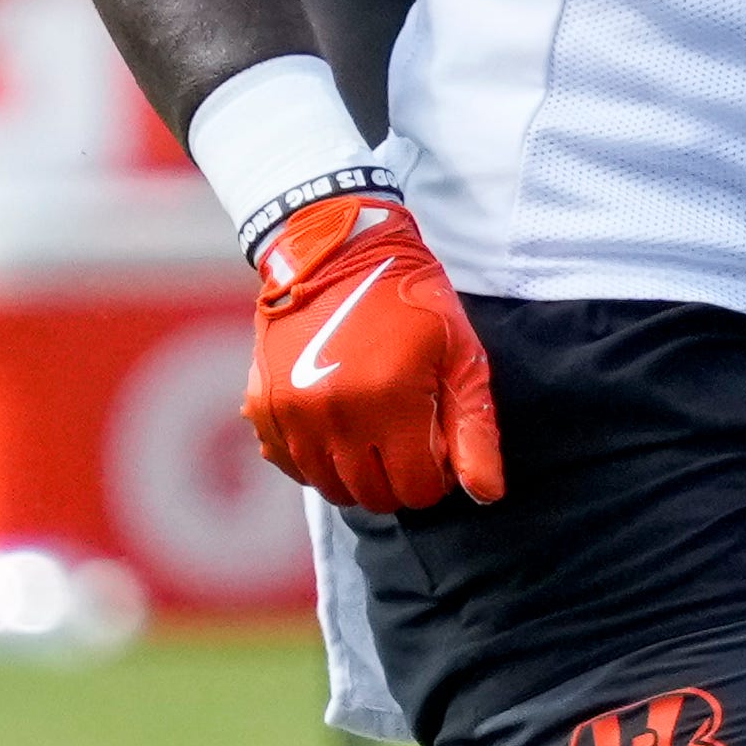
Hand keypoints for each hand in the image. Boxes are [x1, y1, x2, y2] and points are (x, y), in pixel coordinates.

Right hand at [245, 187, 502, 512]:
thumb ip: (474, 430)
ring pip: (331, 487)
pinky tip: (334, 423)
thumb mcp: (460, 355)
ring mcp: (292, 413)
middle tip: (405, 434)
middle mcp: (335, 414)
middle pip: (373, 496)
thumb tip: (483, 494)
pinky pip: (292, 466)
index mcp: (390, 401)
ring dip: (356, 470)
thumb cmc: (411, 300)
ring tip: (371, 427)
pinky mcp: (262, 408)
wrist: (337, 249)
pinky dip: (315, 458)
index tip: (434, 441)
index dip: (434, 473)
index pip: (417, 490)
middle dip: (397, 475)